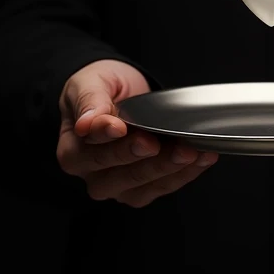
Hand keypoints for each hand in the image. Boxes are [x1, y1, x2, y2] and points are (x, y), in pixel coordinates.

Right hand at [56, 59, 218, 207]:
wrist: (117, 93)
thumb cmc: (99, 90)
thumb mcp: (89, 83)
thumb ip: (90, 101)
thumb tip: (89, 123)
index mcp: (72, 150)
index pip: (90, 149)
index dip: (106, 138)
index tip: (120, 128)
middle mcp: (91, 174)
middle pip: (117, 175)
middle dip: (144, 160)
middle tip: (160, 143)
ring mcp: (116, 185)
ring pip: (142, 186)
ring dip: (170, 170)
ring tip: (191, 151)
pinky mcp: (140, 189)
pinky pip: (162, 187)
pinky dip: (185, 174)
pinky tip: (201, 157)